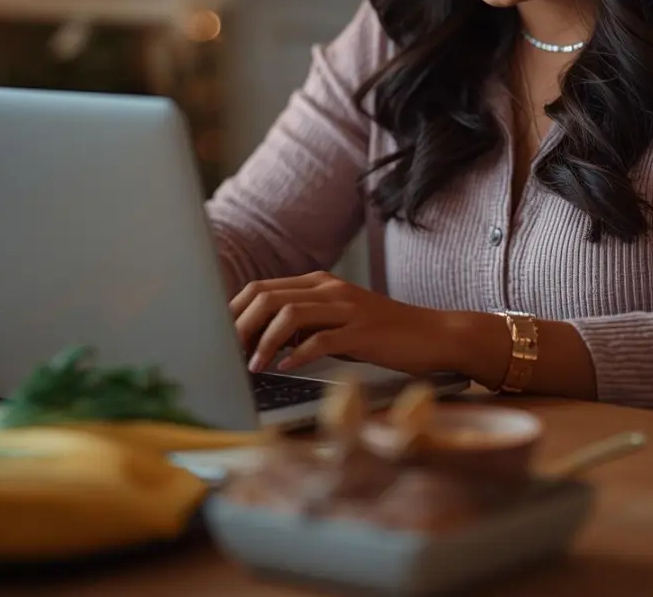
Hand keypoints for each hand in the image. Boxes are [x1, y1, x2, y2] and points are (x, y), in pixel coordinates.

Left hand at [229, 271, 467, 376]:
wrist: (433, 335)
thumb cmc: (381, 334)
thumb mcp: (337, 322)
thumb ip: (304, 324)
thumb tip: (260, 341)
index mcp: (319, 283)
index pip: (262, 288)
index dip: (235, 312)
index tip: (219, 337)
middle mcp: (329, 289)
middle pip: (268, 297)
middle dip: (241, 325)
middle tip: (226, 353)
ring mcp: (346, 308)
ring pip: (290, 314)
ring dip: (265, 342)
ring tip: (254, 367)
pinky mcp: (362, 331)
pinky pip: (322, 339)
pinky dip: (298, 354)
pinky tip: (286, 368)